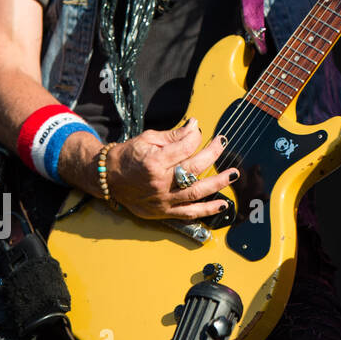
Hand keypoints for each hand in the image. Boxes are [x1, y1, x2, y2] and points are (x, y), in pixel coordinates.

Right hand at [104, 117, 237, 220]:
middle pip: (194, 168)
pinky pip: (189, 214)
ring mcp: (162, 200)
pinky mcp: (163, 212)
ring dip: (218, 183)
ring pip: (196, 192)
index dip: (195, 137)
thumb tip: (196, 126)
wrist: (107, 178)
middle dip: (212, 154)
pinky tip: (223, 204)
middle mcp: (159, 183)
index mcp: (154, 162)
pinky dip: (207, 210)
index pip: (185, 148)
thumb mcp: (148, 139)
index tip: (199, 131)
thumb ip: (174, 135)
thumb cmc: (128, 156)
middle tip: (222, 143)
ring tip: (233, 175)